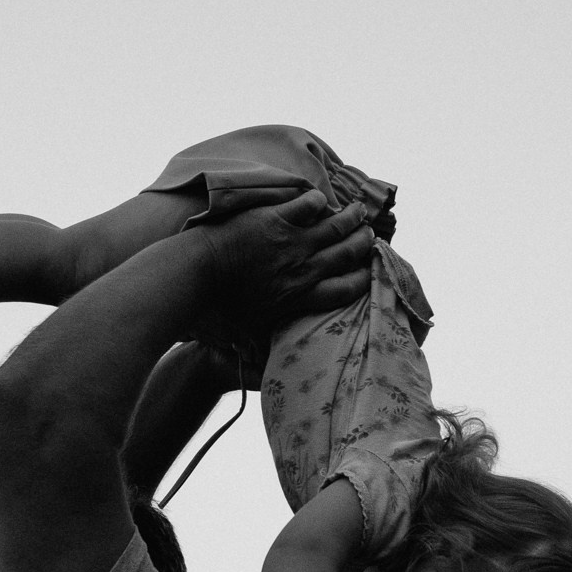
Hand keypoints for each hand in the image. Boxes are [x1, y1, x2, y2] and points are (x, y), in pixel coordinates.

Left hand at [200, 189, 374, 338]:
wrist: (200, 273)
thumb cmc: (221, 306)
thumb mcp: (250, 331)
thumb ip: (266, 345)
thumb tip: (266, 370)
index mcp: (301, 295)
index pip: (345, 289)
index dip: (363, 279)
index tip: (370, 272)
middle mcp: (303, 268)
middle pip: (346, 254)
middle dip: (363, 243)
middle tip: (371, 236)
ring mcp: (291, 241)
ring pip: (334, 226)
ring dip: (351, 218)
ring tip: (360, 212)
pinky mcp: (276, 219)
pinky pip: (306, 206)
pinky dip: (317, 202)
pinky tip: (321, 200)